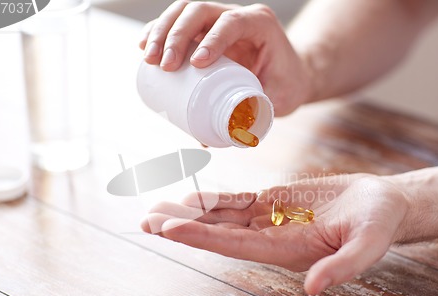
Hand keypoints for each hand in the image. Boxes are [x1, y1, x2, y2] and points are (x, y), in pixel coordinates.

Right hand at [138, 1, 310, 115]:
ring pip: (185, 11)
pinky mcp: (206, 29)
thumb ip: (247, 119)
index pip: (232, 23)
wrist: (292, 73)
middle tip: (164, 65)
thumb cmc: (287, 85)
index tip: (195, 64)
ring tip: (149, 58)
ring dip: (162, 30)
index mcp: (261, 25)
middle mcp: (238, 16)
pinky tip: (145, 45)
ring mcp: (220, 19)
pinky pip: (179, 20)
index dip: (212, 39)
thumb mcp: (278, 100)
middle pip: (200, 11)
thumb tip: (206, 140)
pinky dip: (160, 29)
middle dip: (177, 35)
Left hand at [141, 174, 408, 294]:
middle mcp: (269, 237)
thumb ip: (343, 267)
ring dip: (188, 212)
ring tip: (154, 208)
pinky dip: (210, 198)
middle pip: (217, 233)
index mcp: (286, 250)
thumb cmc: (378, 224)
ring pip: (219, 216)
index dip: (201, 236)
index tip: (170, 227)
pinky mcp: (272, 201)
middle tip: (146, 221)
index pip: (234, 245)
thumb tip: (314, 287)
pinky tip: (189, 196)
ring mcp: (268, 219)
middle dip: (181, 226)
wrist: (381, 204)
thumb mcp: (369, 244)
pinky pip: (235, 200)